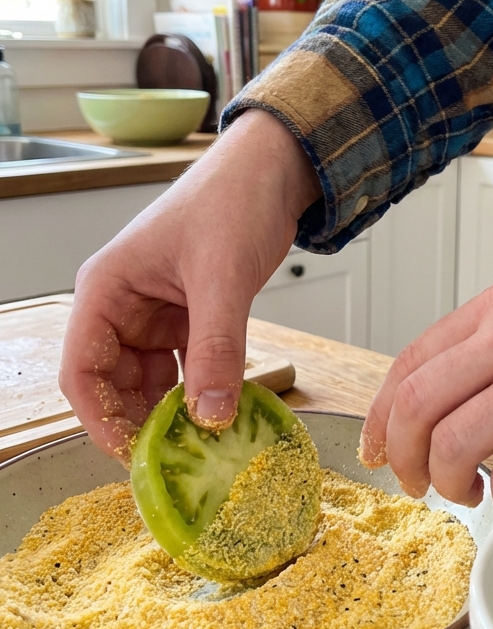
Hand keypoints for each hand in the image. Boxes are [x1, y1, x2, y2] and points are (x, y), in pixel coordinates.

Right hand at [59, 110, 319, 461]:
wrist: (273, 167)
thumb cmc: (233, 200)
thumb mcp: (223, 278)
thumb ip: (216, 348)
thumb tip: (210, 416)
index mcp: (106, 289)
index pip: (82, 370)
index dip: (100, 418)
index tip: (131, 455)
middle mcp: (121, 305)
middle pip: (112, 384)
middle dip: (138, 422)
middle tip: (175, 461)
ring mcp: (153, 313)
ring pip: (149, 381)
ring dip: (170, 413)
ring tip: (200, 446)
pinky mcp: (186, 316)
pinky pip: (183, 367)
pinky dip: (199, 391)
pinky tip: (220, 415)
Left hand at [360, 278, 492, 511]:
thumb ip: (489, 354)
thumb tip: (427, 411)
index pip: (410, 361)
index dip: (380, 415)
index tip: (376, 448)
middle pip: (415, 406)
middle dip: (401, 457)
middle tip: (414, 483)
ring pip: (452, 446)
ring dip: (449, 482)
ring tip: (470, 490)